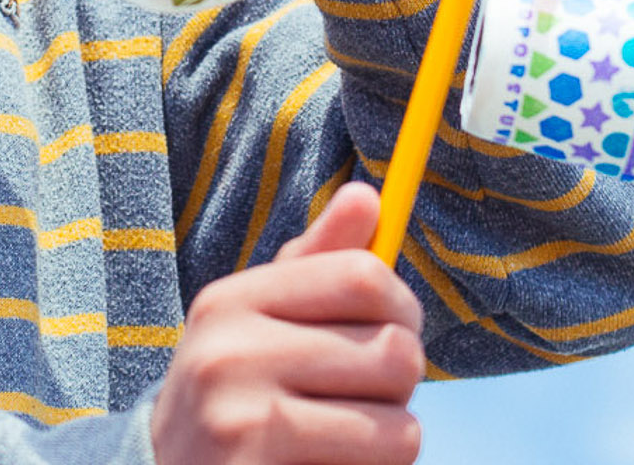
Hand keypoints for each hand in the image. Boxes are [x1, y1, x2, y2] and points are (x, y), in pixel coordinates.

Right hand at [150, 183, 424, 464]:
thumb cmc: (233, 392)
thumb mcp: (258, 320)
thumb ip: (316, 260)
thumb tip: (367, 194)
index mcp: (232, 301)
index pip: (361, 277)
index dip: (402, 304)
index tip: (397, 327)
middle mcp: (230, 355)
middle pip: (392, 351)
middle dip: (403, 380)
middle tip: (371, 395)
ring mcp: (244, 425)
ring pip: (398, 426)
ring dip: (393, 438)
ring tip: (351, 437)